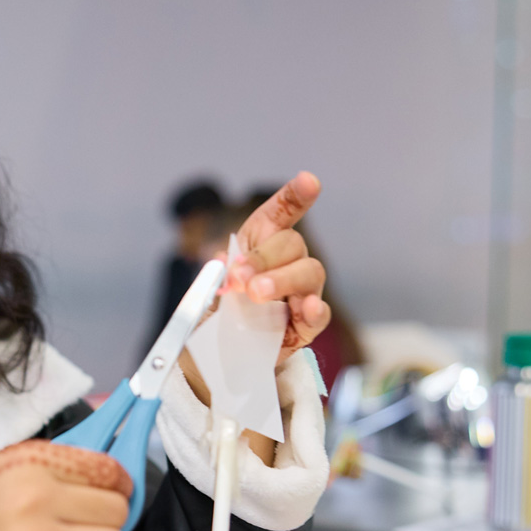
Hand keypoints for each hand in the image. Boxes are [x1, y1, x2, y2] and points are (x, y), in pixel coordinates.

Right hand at [0, 440, 131, 530]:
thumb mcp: (4, 470)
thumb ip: (56, 469)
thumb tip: (113, 479)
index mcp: (31, 462)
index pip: (107, 469)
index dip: (120, 485)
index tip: (115, 494)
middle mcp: (37, 497)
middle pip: (117, 510)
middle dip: (107, 521)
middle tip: (83, 528)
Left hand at [225, 171, 331, 367]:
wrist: (219, 349)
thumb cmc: (221, 309)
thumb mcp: (211, 285)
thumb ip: (218, 272)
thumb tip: (224, 263)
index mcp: (262, 242)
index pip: (282, 212)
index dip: (295, 195)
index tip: (309, 181)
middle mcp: (287, 261)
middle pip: (291, 244)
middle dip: (264, 258)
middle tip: (241, 278)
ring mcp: (302, 291)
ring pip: (309, 273)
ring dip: (282, 280)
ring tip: (257, 294)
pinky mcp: (306, 324)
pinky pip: (319, 314)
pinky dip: (315, 310)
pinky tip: (307, 308)